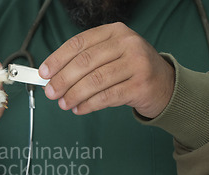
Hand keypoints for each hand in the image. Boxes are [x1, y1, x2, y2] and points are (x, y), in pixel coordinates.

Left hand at [39, 22, 174, 117]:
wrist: (164, 84)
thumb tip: (52, 77)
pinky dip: (89, 104)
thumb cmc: (129, 70)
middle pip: (85, 62)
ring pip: (95, 80)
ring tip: (63, 103)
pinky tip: (79, 109)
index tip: (43, 73)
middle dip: (63, 79)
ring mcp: (136, 63)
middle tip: (50, 92)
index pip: (79, 43)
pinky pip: (107, 97)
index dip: (57, 59)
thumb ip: (83, 63)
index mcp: (114, 31)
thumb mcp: (109, 56)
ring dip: (74, 94)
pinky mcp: (141, 86)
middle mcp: (127, 43)